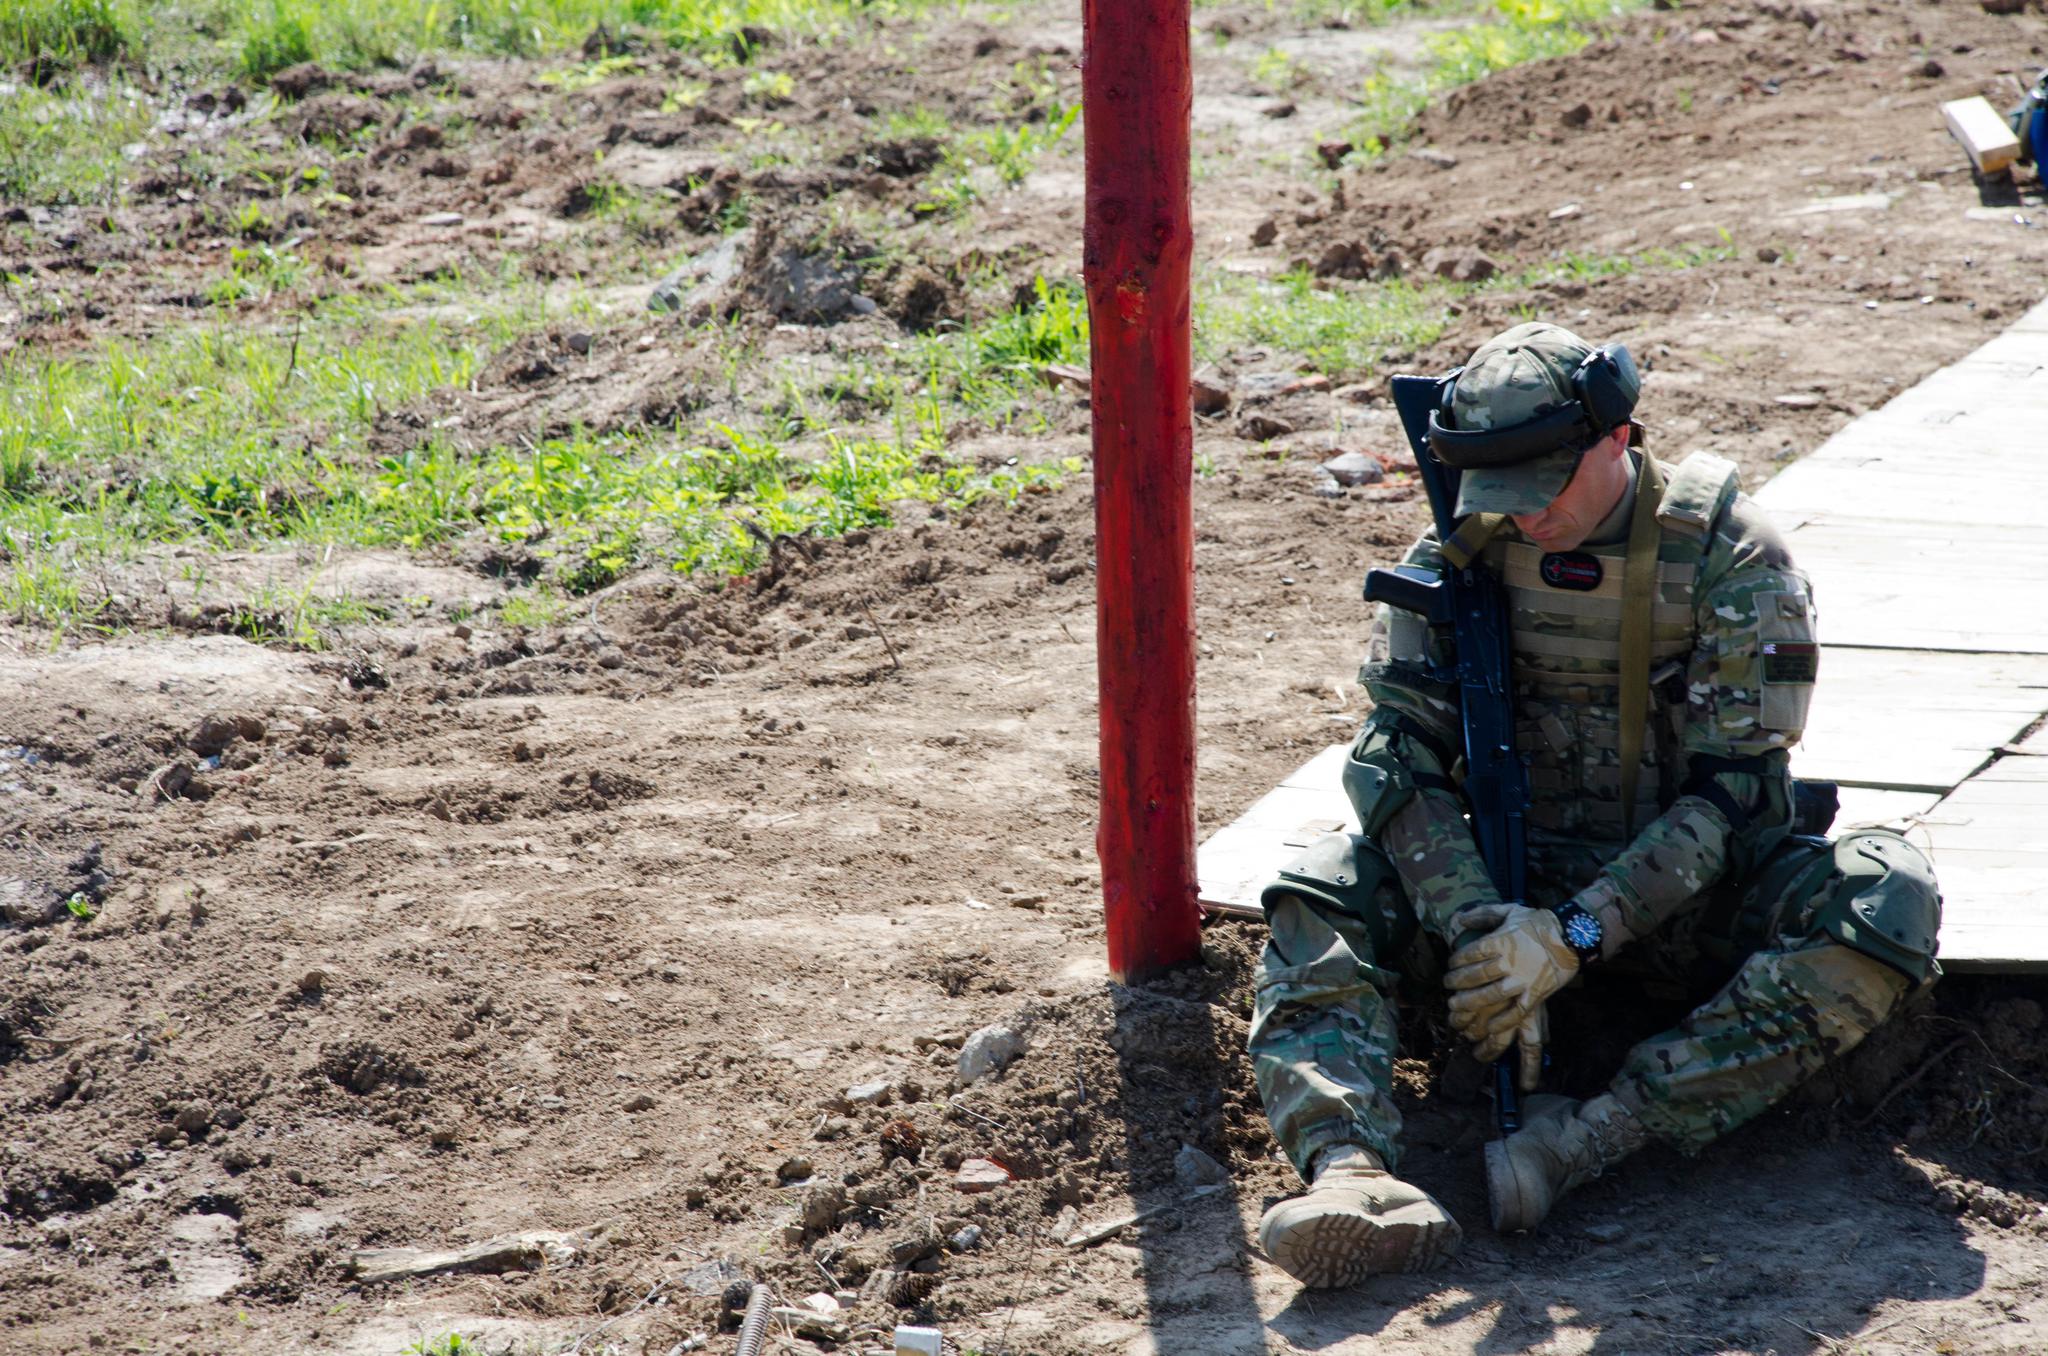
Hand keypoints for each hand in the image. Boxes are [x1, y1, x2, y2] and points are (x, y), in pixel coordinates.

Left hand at [1444, 903, 1578, 1064]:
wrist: (1573, 935)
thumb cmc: (1539, 922)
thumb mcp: (1511, 910)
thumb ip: (1484, 913)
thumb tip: (1460, 918)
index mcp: (1501, 940)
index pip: (1470, 953)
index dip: (1456, 961)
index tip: (1450, 965)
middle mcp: (1509, 961)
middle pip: (1476, 975)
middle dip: (1457, 982)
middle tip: (1447, 985)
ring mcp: (1523, 979)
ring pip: (1491, 994)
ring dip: (1470, 1002)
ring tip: (1455, 1005)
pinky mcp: (1536, 993)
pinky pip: (1516, 1011)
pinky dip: (1502, 1021)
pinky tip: (1488, 1025)